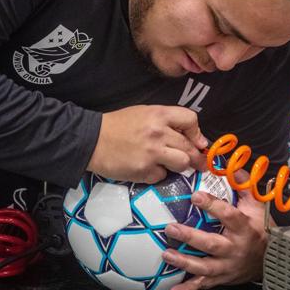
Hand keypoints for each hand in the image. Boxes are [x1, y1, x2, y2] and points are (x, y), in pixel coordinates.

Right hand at [86, 105, 207, 182]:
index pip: (191, 120)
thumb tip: (191, 137)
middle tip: (197, 163)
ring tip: (169, 164)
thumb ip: (167, 122)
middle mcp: (159, 133)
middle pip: (189, 147)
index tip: (197, 142)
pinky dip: (157, 174)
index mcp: (159, 114)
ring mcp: (153, 153)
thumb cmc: (117, 125)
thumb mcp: (144, 113)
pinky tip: (147, 168)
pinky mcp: (144, 170)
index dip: (197, 133)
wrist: (91, 140)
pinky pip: (162, 175)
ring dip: (179, 166)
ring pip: (182, 163)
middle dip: (195, 157)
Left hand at [161, 183, 269, 289]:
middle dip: (189, 237)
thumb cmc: (260, 227)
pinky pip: (204, 285)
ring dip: (184, 262)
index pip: (228, 215)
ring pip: (204, 267)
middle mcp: (235, 249)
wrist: (272, 258)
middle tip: (170, 228)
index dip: (212, 205)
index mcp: (244, 227)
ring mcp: (228, 266)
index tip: (195, 196)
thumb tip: (230, 166)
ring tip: (166, 254)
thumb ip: (244, 185)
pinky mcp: (222, 278)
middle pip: (211, 244)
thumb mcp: (257, 204)